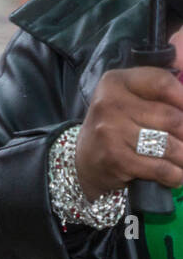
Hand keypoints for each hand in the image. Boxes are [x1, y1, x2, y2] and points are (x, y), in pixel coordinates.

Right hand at [74, 67, 182, 199]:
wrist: (84, 160)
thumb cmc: (117, 125)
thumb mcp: (130, 97)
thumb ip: (159, 85)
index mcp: (115, 83)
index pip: (162, 82)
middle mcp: (109, 104)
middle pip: (173, 118)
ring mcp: (111, 132)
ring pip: (171, 146)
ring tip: (181, 158)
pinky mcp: (116, 159)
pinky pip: (163, 169)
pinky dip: (176, 175)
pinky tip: (174, 173)